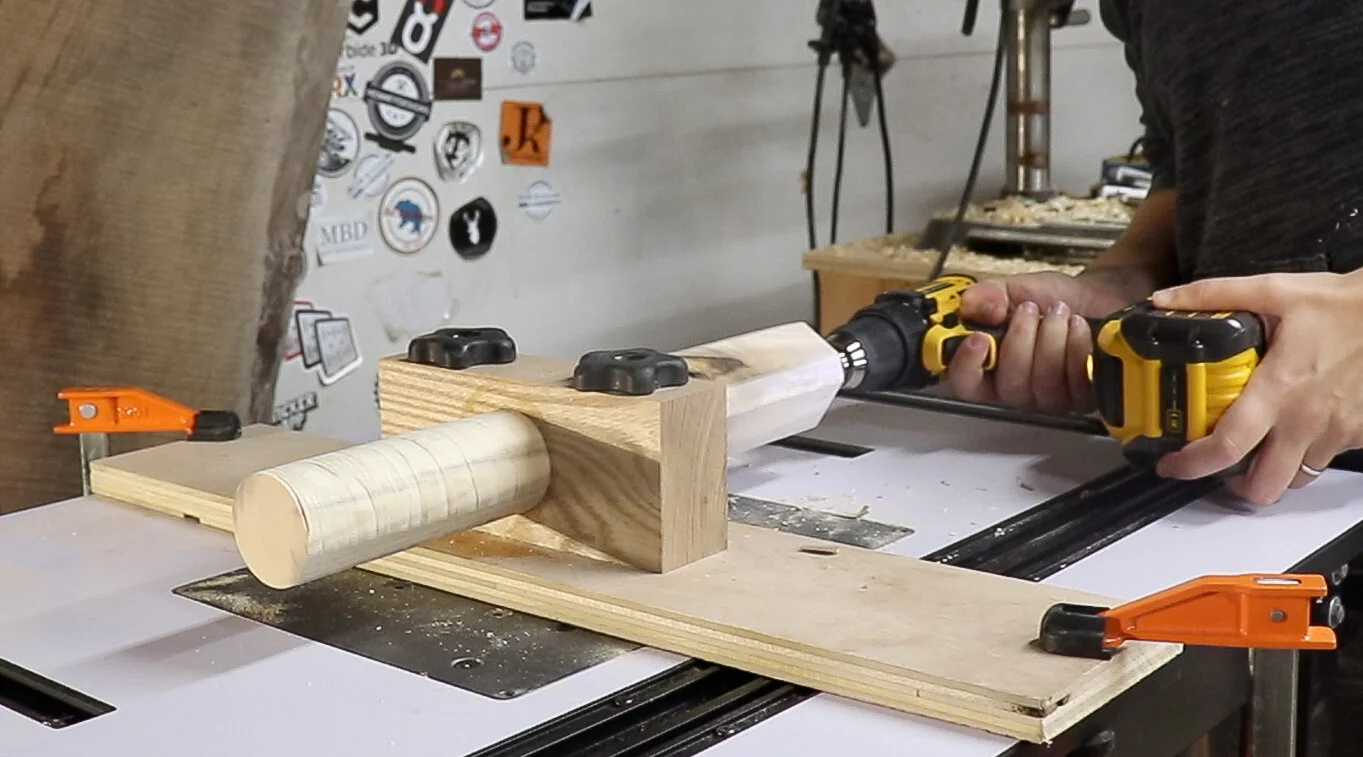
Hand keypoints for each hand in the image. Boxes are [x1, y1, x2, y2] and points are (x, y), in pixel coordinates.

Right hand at [946, 272, 1130, 413]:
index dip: (968, 367)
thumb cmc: (1050, 299)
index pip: (966, 385)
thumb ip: (988, 295)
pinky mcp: (1082, 396)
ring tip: (1059, 312)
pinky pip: (1076, 380)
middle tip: (1030, 309)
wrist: (1092, 297)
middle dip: (1021, 341)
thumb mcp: (1013, 289)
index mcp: (989, 368)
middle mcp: (1017, 390)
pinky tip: (1078, 327)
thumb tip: (972, 304)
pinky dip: (1077, 346)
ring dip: (1052, 339)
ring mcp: (1050, 398)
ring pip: (1044, 383)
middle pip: (1010, 387)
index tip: (980, 338)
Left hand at [1150, 271, 1362, 503]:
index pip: (1228, 447)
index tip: (1171, 464)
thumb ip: (1213, 295)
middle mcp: (1306, 421)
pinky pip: (1324, 460)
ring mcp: (1336, 433)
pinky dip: (1303, 455)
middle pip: (1263, 486)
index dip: (1192, 465)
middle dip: (1234, 486)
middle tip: (1218, 465)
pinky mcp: (1359, 435)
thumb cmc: (1343, 303)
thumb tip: (1163, 299)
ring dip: (1271, 471)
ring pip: (1295, 479)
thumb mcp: (1273, 289)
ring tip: (1255, 448)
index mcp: (1278, 390)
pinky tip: (1295, 428)